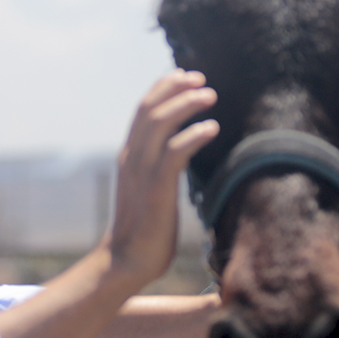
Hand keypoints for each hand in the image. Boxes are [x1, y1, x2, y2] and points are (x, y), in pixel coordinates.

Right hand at [108, 72, 218, 281]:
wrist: (126, 262)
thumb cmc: (144, 231)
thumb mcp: (148, 190)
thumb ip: (158, 169)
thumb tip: (177, 157)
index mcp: (130, 157)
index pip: (142, 111)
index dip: (162, 88)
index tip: (184, 76)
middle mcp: (132, 158)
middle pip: (149, 109)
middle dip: (175, 88)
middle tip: (200, 78)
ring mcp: (142, 172)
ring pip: (160, 123)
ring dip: (186, 104)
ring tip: (209, 95)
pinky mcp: (156, 188)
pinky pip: (175, 152)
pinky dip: (194, 134)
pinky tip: (212, 128)